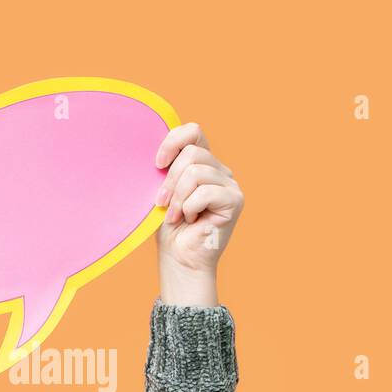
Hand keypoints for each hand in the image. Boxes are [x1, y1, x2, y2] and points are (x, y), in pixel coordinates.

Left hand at [153, 122, 243, 304]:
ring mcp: (230, 184)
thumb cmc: (169, 228)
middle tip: (162, 202)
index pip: (194, 132)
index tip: (157, 164)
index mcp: (203, 162)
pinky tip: (190, 220)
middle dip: (170, 179)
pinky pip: (205, 192)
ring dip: (178, 197)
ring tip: (175, 215)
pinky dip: (189, 207)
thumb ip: (168, 168)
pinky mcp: (235, 200)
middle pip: (192, 153)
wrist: (179, 259)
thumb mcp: (163, 191)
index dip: (172, 142)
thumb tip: (160, 152)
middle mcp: (220, 170)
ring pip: (196, 172)